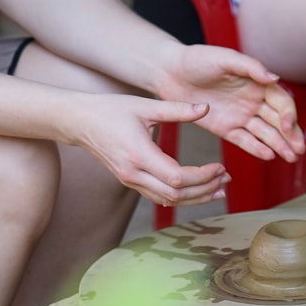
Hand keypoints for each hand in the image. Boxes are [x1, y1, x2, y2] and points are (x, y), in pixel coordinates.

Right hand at [68, 96, 230, 206]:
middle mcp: (134, 173)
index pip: (177, 178)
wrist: (79, 122)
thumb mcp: (145, 105)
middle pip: (176, 195)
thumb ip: (177, 109)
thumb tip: (206, 108)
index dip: (203, 177)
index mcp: (139, 154)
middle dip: (205, 189)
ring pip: (168, 201)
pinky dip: (180, 197)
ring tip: (219, 188)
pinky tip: (198, 191)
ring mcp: (130, 180)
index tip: (219, 166)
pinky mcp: (130, 181)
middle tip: (225, 178)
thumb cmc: (110, 109)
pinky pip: (158, 197)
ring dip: (196, 197)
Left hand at [155, 47, 305, 161]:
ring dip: (279, 145)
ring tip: (291, 158)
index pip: (282, 102)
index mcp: (258, 83)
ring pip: (265, 134)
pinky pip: (244, 141)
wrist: (170, 72)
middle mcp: (253, 101)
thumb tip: (275, 78)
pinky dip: (257, 149)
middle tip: (300, 150)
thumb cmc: (198, 59)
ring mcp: (240, 116)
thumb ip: (251, 67)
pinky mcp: (226, 128)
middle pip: (278, 121)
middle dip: (291, 136)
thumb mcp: (225, 58)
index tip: (288, 125)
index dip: (289, 114)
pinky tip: (269, 156)